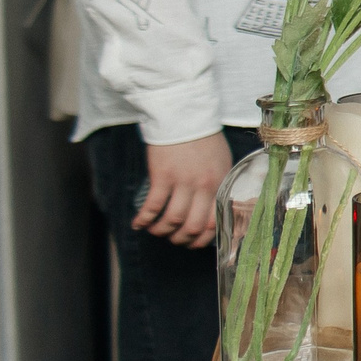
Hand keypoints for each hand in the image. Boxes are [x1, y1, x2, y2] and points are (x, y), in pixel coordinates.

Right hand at [137, 132, 232, 247]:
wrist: (185, 116)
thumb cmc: (204, 139)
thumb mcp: (222, 162)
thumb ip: (218, 185)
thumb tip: (213, 209)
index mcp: (220, 184)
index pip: (214, 221)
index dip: (202, 238)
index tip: (193, 243)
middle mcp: (204, 187)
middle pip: (192, 225)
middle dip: (181, 239)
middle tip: (172, 239)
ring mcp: (183, 182)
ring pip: (172, 220)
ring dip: (161, 231)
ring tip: (154, 231)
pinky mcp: (162, 176)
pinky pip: (153, 206)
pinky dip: (144, 219)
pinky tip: (138, 223)